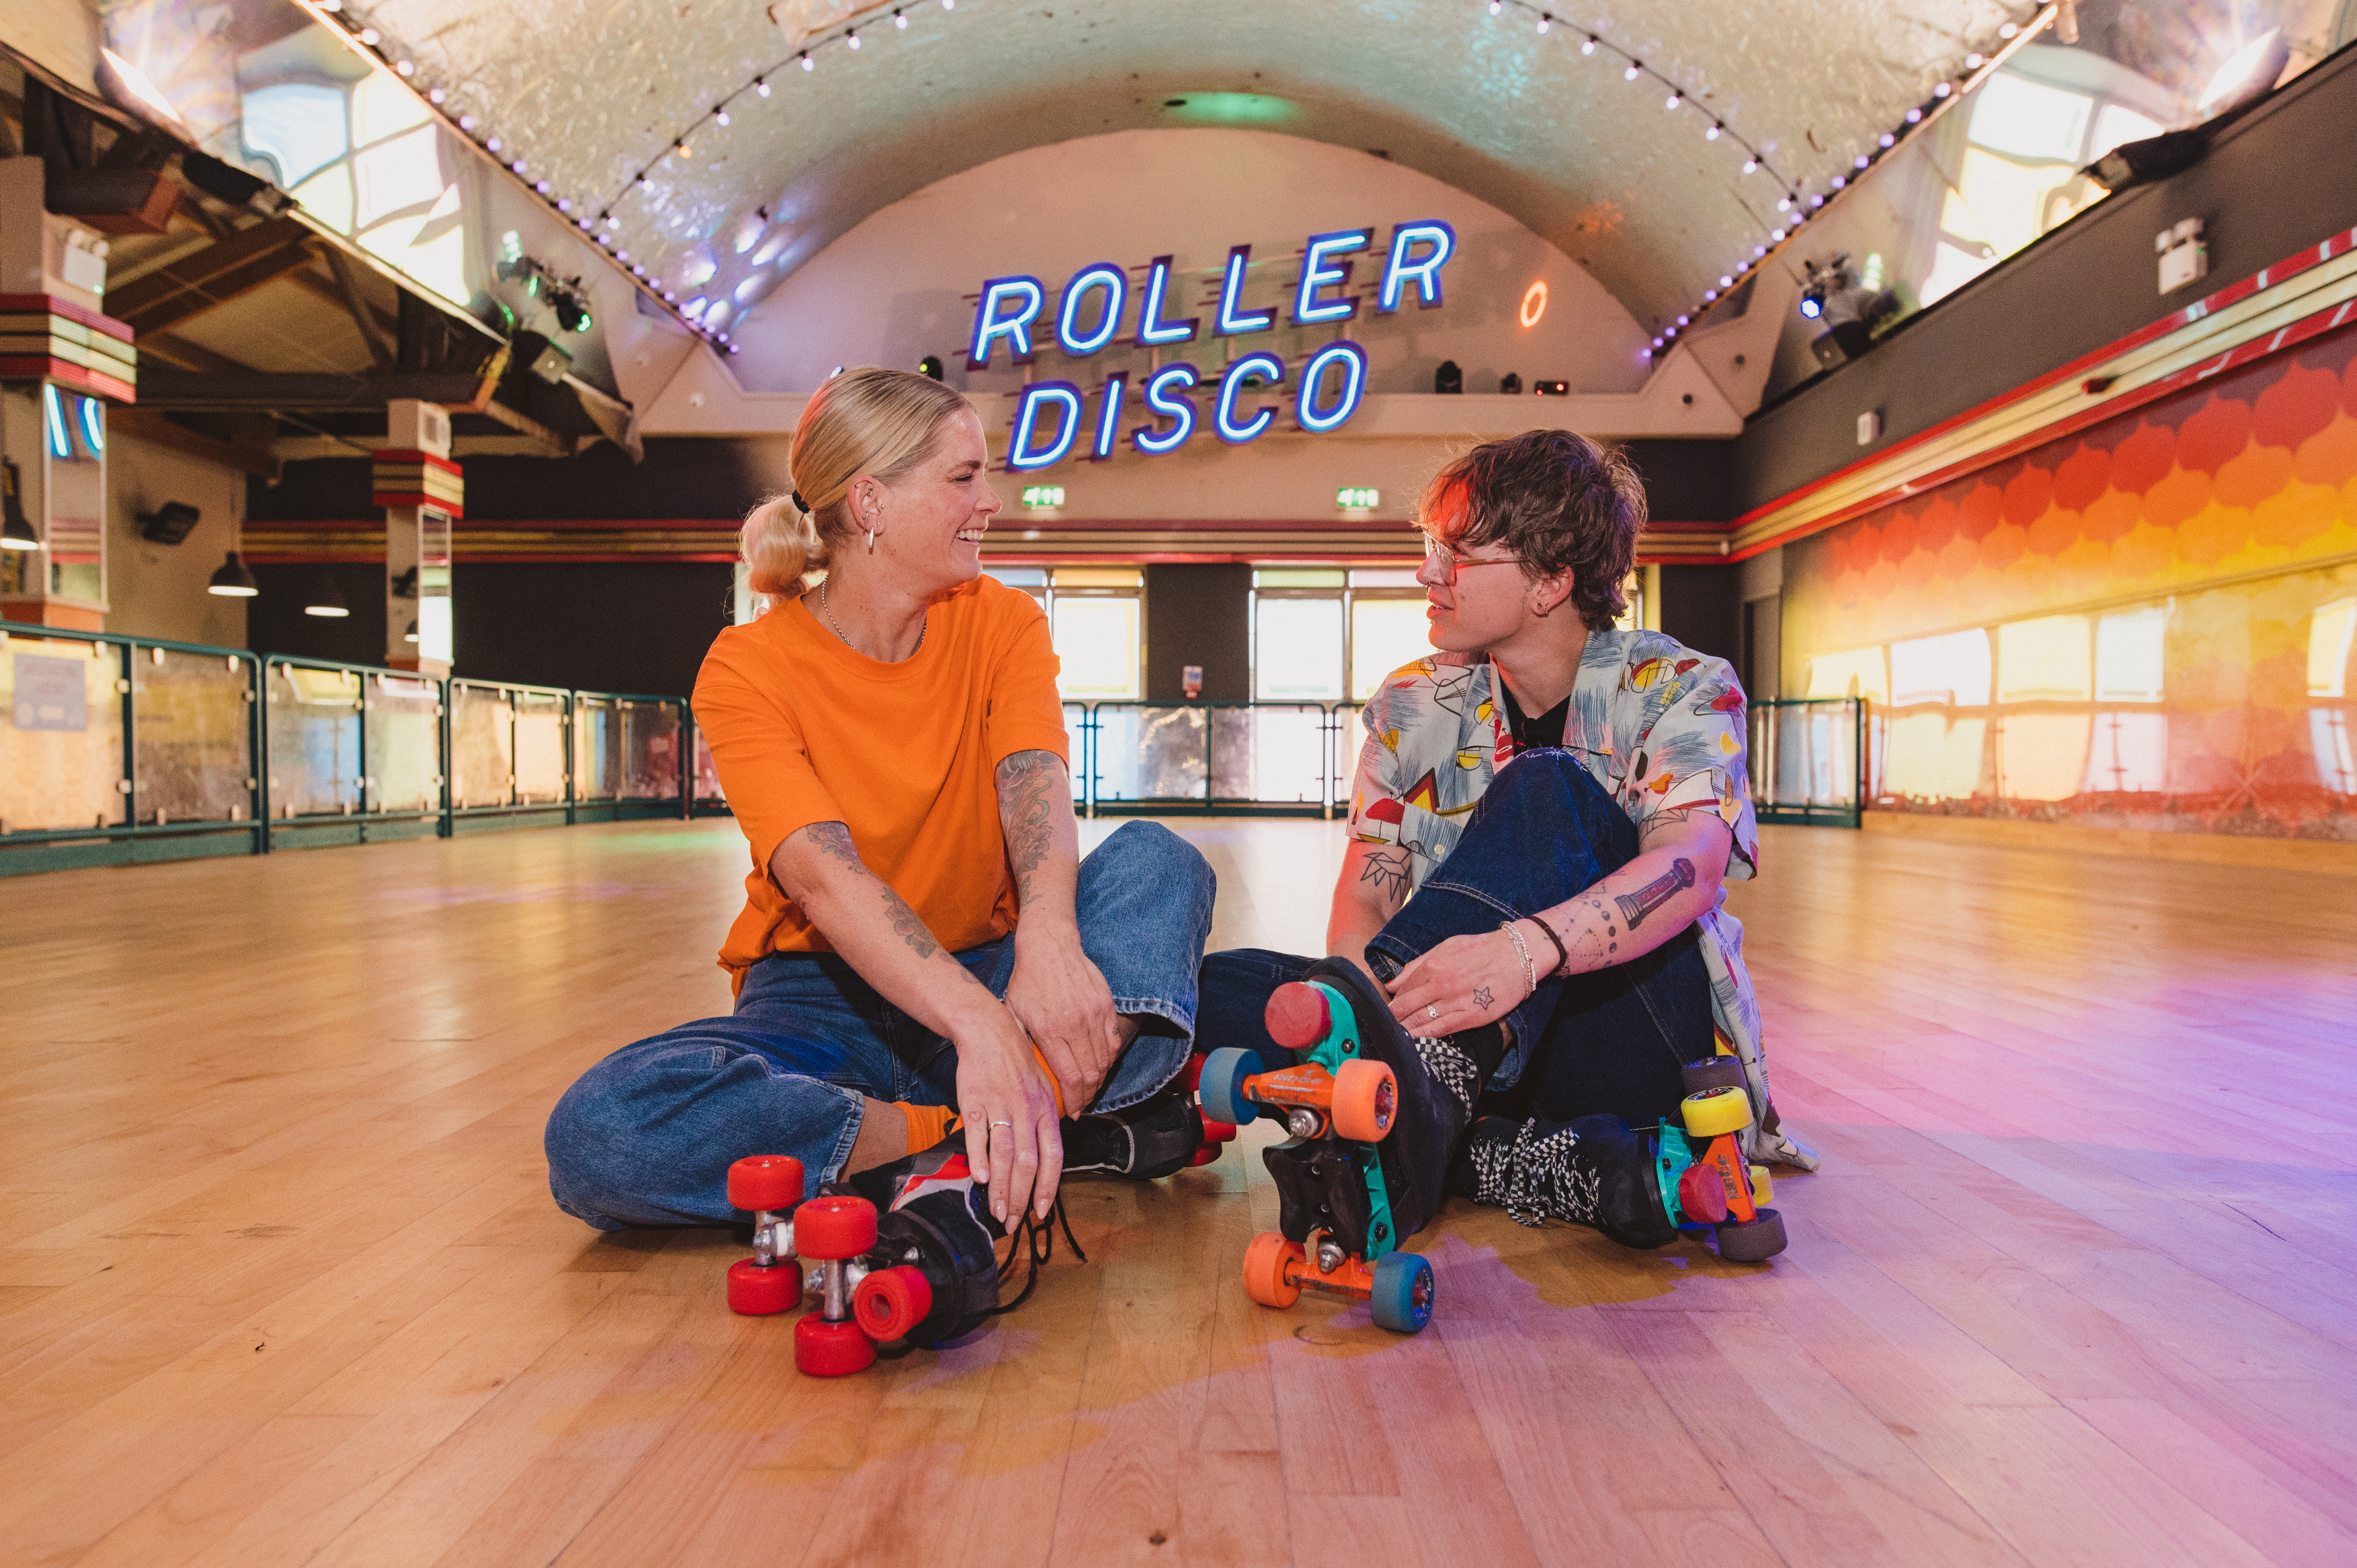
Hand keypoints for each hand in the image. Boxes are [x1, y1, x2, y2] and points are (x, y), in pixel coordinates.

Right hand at [951, 1005, 1063, 1224]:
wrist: (988, 1031)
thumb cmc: (1016, 1063)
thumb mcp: (1043, 1089)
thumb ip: (1047, 1122)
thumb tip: (1050, 1155)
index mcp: (1046, 1111)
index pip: (1053, 1157)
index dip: (1047, 1187)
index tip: (1041, 1212)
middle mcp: (1027, 1111)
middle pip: (1028, 1163)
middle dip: (1021, 1198)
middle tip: (1013, 1223)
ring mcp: (1000, 1107)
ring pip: (1005, 1155)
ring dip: (1001, 1188)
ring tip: (997, 1212)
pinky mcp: (974, 1102)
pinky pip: (978, 1135)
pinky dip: (979, 1157)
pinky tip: (980, 1178)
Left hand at [1005, 925, 1120, 1111]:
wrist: (1049, 947)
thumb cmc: (1027, 982)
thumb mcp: (1014, 1014)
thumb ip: (1023, 1044)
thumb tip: (1027, 1075)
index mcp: (1050, 1031)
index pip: (1070, 1077)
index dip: (1073, 1101)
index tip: (1071, 1113)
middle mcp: (1076, 1025)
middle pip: (1091, 1074)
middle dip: (1088, 1096)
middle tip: (1081, 1106)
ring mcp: (1095, 1014)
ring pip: (1106, 1060)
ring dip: (1099, 1080)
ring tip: (1090, 1089)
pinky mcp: (1106, 1005)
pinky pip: (1113, 1041)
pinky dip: (1109, 1058)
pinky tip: (1099, 1065)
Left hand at [1385, 928, 1529, 1036]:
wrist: (1518, 955)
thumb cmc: (1482, 949)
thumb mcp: (1446, 947)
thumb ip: (1417, 964)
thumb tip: (1391, 984)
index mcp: (1433, 964)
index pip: (1403, 989)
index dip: (1393, 1001)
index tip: (1387, 1009)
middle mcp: (1441, 984)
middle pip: (1406, 1006)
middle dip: (1392, 1018)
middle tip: (1380, 1027)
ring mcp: (1456, 1001)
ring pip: (1421, 1020)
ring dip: (1403, 1030)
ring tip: (1391, 1038)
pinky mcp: (1472, 1016)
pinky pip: (1441, 1029)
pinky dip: (1425, 1036)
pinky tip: (1414, 1043)